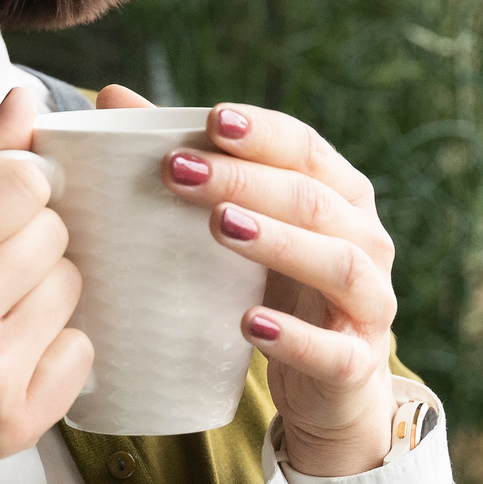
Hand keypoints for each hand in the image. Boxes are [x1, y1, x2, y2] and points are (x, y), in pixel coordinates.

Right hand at [0, 89, 93, 466]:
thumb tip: (26, 101)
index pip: (22, 183)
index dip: (17, 186)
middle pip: (52, 235)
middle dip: (28, 239)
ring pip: (70, 287)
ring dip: (42, 290)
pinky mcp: (15, 422)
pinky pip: (80, 351)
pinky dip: (55, 347)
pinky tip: (10, 352)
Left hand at [158, 103, 395, 476]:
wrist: (331, 386)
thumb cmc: (277, 288)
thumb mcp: (244, 224)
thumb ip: (189, 162)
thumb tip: (113, 97)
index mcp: (341, 195)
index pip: (306, 149)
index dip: (262, 133)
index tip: (210, 120)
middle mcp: (365, 240)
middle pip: (311, 199)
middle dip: (245, 180)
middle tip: (178, 171)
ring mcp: (369, 302)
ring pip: (336, 263)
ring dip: (276, 240)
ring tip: (218, 226)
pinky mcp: (356, 363)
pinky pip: (333, 349)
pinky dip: (294, 336)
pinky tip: (250, 324)